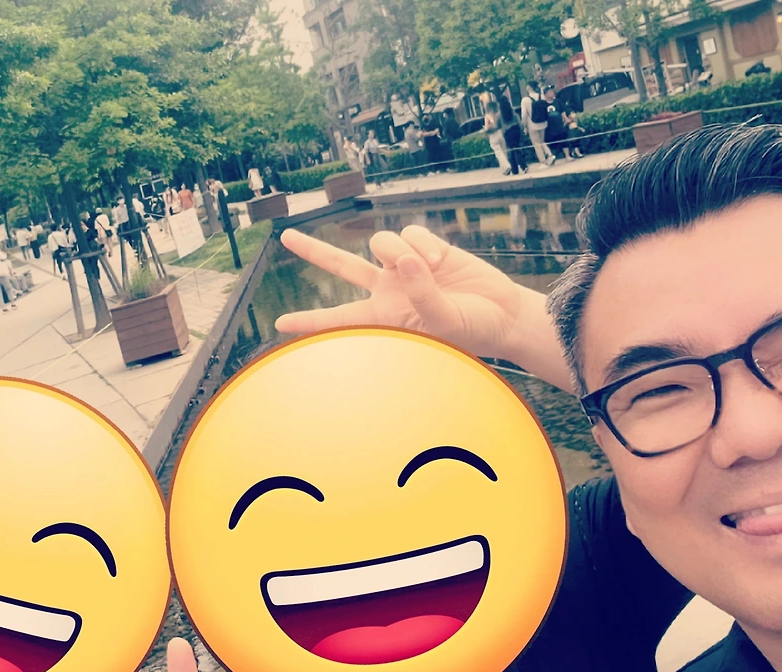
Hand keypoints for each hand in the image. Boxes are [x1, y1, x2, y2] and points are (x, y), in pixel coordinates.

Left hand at [276, 226, 572, 390]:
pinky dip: (424, 242)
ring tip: (432, 266)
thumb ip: (420, 291)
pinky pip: (409, 231)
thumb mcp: (443, 321)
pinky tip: (443, 259)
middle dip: (313, 251)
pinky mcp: (424, 247)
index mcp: (384, 318)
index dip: (309, 322)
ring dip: (403, 249)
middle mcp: (387, 290)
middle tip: (284, 236)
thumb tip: (403, 258)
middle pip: (340, 267)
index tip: (279, 322)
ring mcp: (404, 267)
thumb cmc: (472, 330)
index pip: (338, 321)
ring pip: (381, 241)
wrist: (502, 314)